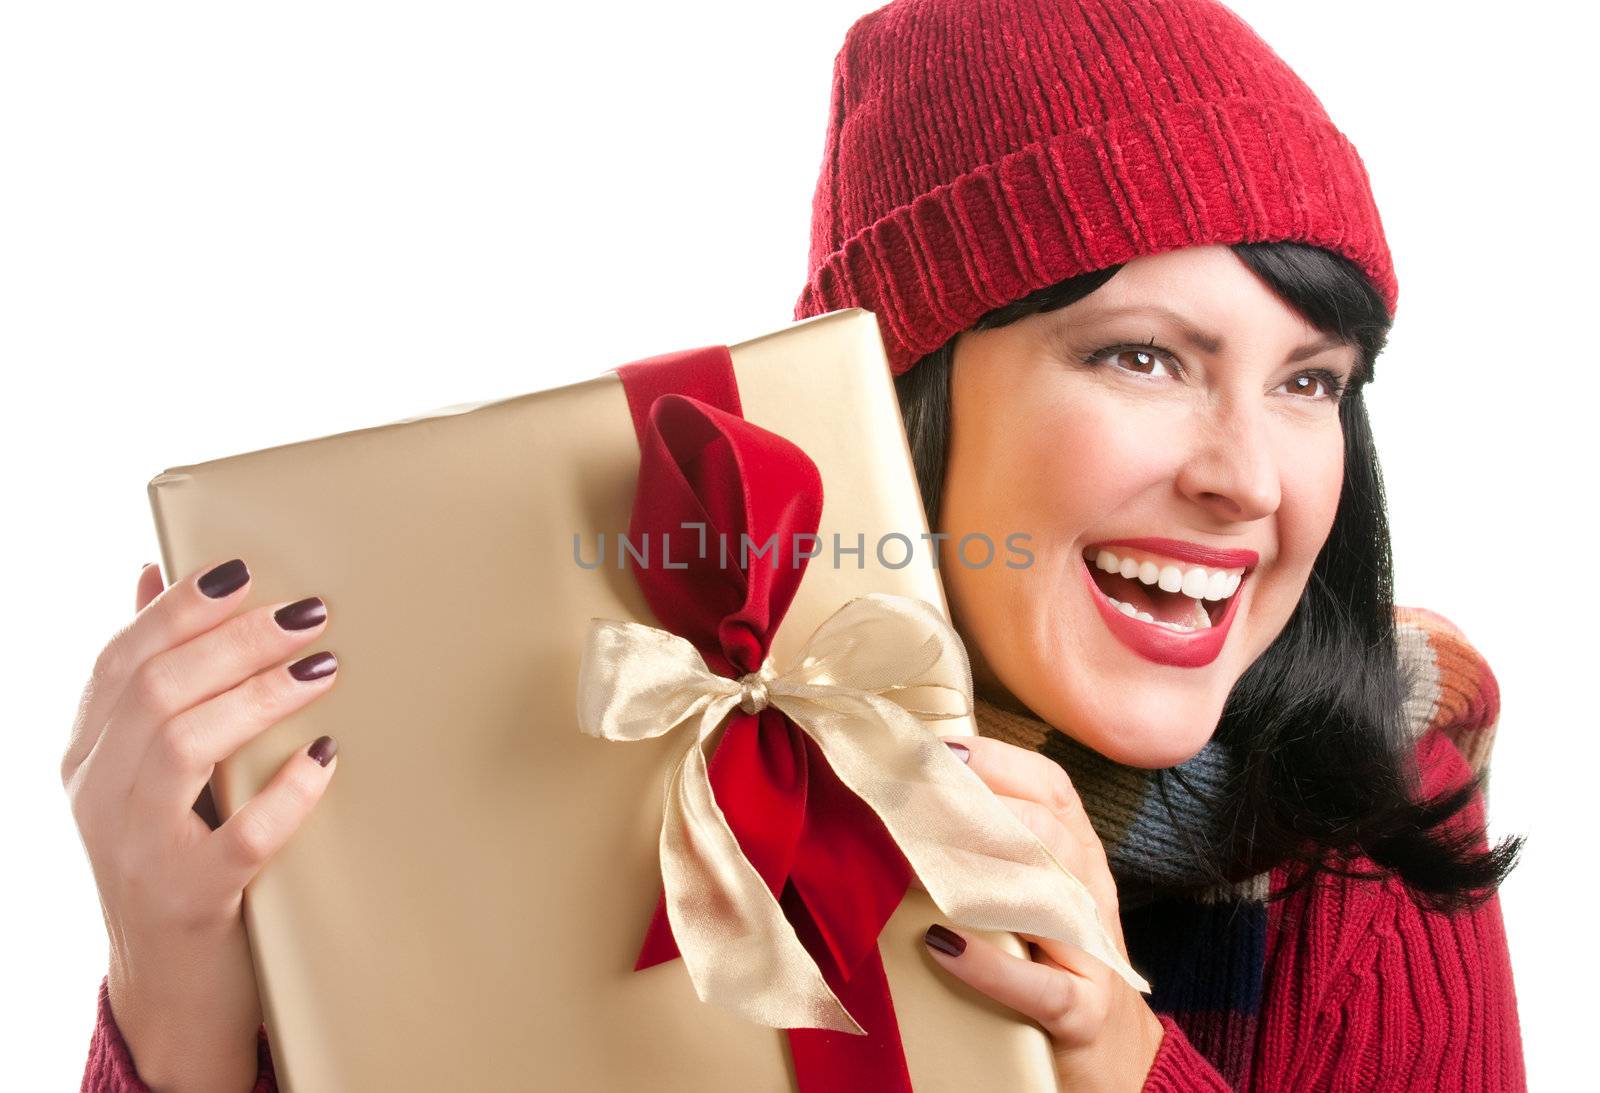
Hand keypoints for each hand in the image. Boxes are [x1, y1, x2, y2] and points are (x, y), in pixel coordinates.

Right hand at [61, 559, 340, 1092]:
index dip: (178, 609)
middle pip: (156, 692)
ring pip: (184, 748)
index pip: (119, 662)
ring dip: (260, 697)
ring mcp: (138, 853)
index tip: (243, 571)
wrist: (173, 989)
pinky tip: (325, 758)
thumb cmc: (174, 856)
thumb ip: (146, 681)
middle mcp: (98, 799)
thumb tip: (150, 572)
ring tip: (324, 668)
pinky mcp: (192, 899)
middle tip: (310, 614)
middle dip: (236, 641)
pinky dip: (285, 793)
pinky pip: (239, 838)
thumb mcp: (143, 771)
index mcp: (87, 758)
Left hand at [923, 735, 1164, 1092]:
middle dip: (978, 806)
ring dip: (980, 868)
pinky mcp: (1080, 1012)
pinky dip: (988, 964)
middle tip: (911, 796)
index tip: (939, 749)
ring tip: (918, 853)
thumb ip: (995, 848)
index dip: (998, 762)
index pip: (1052, 789)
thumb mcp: (1037, 894)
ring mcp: (1091, 953)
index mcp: (1081, 857)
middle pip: (1046, 831)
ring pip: (1049, 893)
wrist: (1118, 1056)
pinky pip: (1038, 984)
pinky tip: (942, 944)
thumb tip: (913, 798)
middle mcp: (1091, 895)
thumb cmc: (1056, 962)